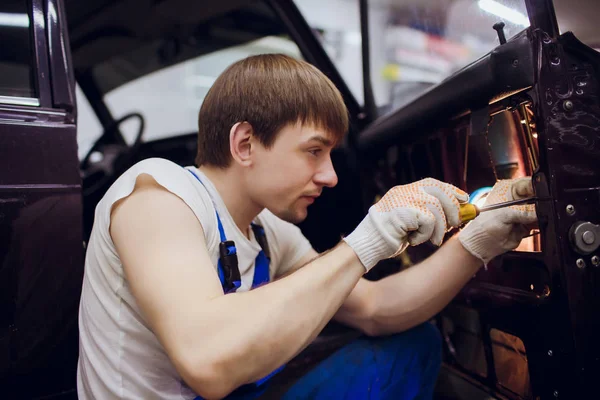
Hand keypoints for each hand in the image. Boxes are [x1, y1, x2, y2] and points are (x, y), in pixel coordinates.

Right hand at [343, 178, 468, 270]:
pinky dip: (425, 235)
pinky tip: (414, 240)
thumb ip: (428, 212)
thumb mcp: (411, 219)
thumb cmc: (391, 235)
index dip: (452, 190)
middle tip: (453, 225)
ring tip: (431, 240)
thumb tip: (458, 213)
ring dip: (438, 229)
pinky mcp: (403, 211)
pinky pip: (428, 221)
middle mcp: (404, 191)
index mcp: (405, 190)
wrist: (369, 243)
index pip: (434, 183)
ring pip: (436, 208)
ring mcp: (403, 199)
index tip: (464, 200)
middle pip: (439, 192)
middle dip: (452, 210)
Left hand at [458, 177, 537, 264]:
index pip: (530, 182)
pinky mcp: (527, 222)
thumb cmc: (483, 226)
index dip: (540, 187)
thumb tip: (541, 211)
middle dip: (542, 202)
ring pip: (541, 209)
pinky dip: (541, 223)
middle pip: (539, 195)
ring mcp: (523, 210)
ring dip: (541, 214)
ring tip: (532, 219)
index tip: (546, 195)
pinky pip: (540, 221)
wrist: (481, 244)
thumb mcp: (505, 215)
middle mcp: (517, 197)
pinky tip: (534, 225)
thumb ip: (525, 212)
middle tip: (538, 210)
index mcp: (508, 188)